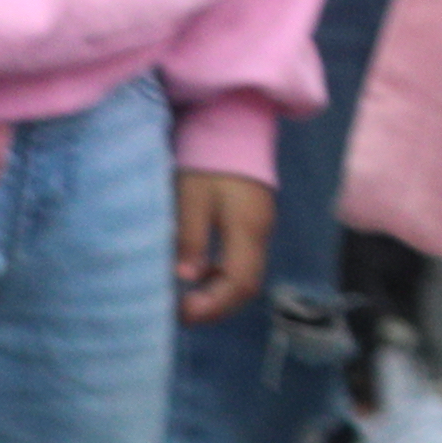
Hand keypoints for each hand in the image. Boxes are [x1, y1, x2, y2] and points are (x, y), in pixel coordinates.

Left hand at [172, 168, 276, 324]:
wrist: (234, 128)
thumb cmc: (208, 162)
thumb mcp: (191, 198)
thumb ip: (190, 237)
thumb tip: (185, 277)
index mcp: (247, 228)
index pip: (240, 282)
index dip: (213, 305)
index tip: (181, 312)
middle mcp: (260, 233)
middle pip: (247, 285)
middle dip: (216, 306)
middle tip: (181, 314)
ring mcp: (260, 228)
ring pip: (246, 276)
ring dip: (218, 294)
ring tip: (187, 300)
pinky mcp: (253, 222)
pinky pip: (242, 262)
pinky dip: (222, 278)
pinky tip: (200, 274)